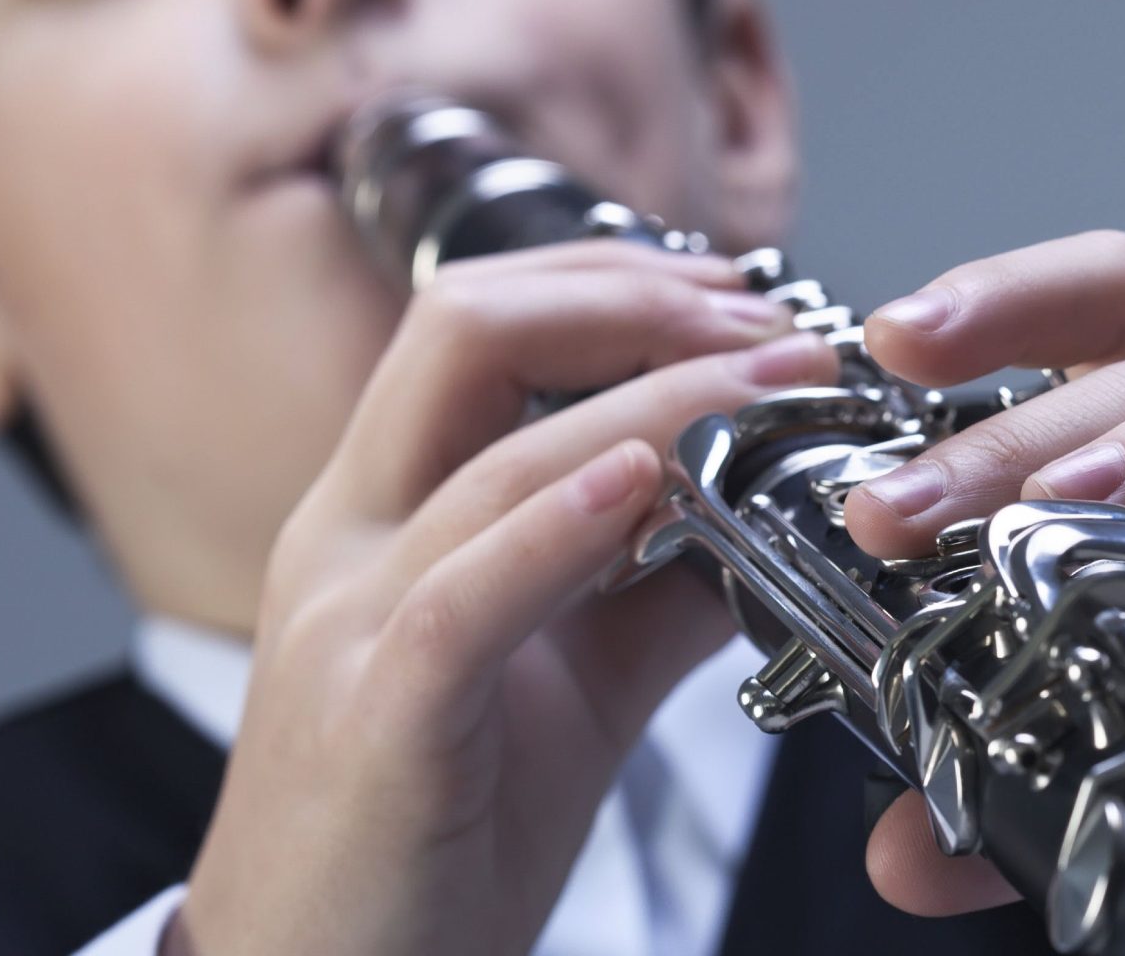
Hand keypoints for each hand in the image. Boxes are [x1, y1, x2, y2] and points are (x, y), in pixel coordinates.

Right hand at [172, 241, 840, 955]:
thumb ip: (658, 588)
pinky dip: (560, 526)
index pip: (480, 327)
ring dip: (658, 399)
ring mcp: (349, 622)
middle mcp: (349, 539)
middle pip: (463, 331)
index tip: (743, 295)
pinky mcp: (377, 718)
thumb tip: (773, 510)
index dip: (617, 284)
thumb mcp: (573, 686)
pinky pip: (465, 597)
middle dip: (630, 295)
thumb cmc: (430, 841)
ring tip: (774, 382)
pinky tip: (647, 481)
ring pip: (493, 454)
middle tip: (766, 317)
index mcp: (384, 514)